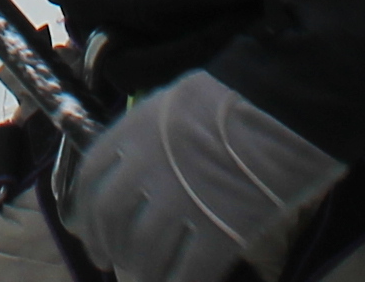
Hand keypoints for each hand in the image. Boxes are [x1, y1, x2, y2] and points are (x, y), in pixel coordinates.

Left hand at [58, 69, 345, 281]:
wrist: (280, 107)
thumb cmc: (230, 100)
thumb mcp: (170, 105)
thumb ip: (145, 137)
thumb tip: (132, 170)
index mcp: (133, 134)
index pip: (91, 180)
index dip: (84, 214)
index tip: (87, 234)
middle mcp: (147, 170)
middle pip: (111, 220)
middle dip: (107, 247)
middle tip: (111, 264)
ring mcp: (181, 203)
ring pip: (143, 251)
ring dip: (141, 269)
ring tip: (146, 275)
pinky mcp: (217, 231)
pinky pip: (186, 272)